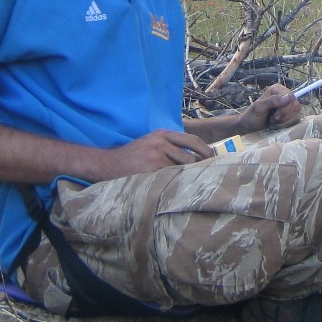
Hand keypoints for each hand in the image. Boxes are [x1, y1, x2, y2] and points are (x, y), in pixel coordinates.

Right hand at [98, 128, 213, 178]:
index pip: (191, 139)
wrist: (108, 163)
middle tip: (207, 174)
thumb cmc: (133, 156)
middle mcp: (160, 142)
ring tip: (193, 183)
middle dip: (199, 166)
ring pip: (181, 167)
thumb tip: (195, 156)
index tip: (213, 158)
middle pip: (190, 155)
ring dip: (188, 176)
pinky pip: (170, 177)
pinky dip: (176, 182)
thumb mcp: (151, 142)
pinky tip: (178, 187)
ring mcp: (155, 156)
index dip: (205, 149)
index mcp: (163, 134)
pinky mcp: (150, 169)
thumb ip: (170, 145)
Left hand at [239, 84, 301, 132]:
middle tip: (272, 119)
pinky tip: (277, 125)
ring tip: (273, 122)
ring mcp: (289, 106)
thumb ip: (272, 101)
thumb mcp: (258, 108)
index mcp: (277, 89)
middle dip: (284, 116)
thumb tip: (287, 98)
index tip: (275, 116)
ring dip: (284, 122)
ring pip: (297, 114)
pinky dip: (286, 125)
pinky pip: (296, 120)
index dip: (285, 109)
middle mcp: (284, 95)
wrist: (250, 127)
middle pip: (296, 106)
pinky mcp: (290, 115)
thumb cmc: (251, 116)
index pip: (291, 97)